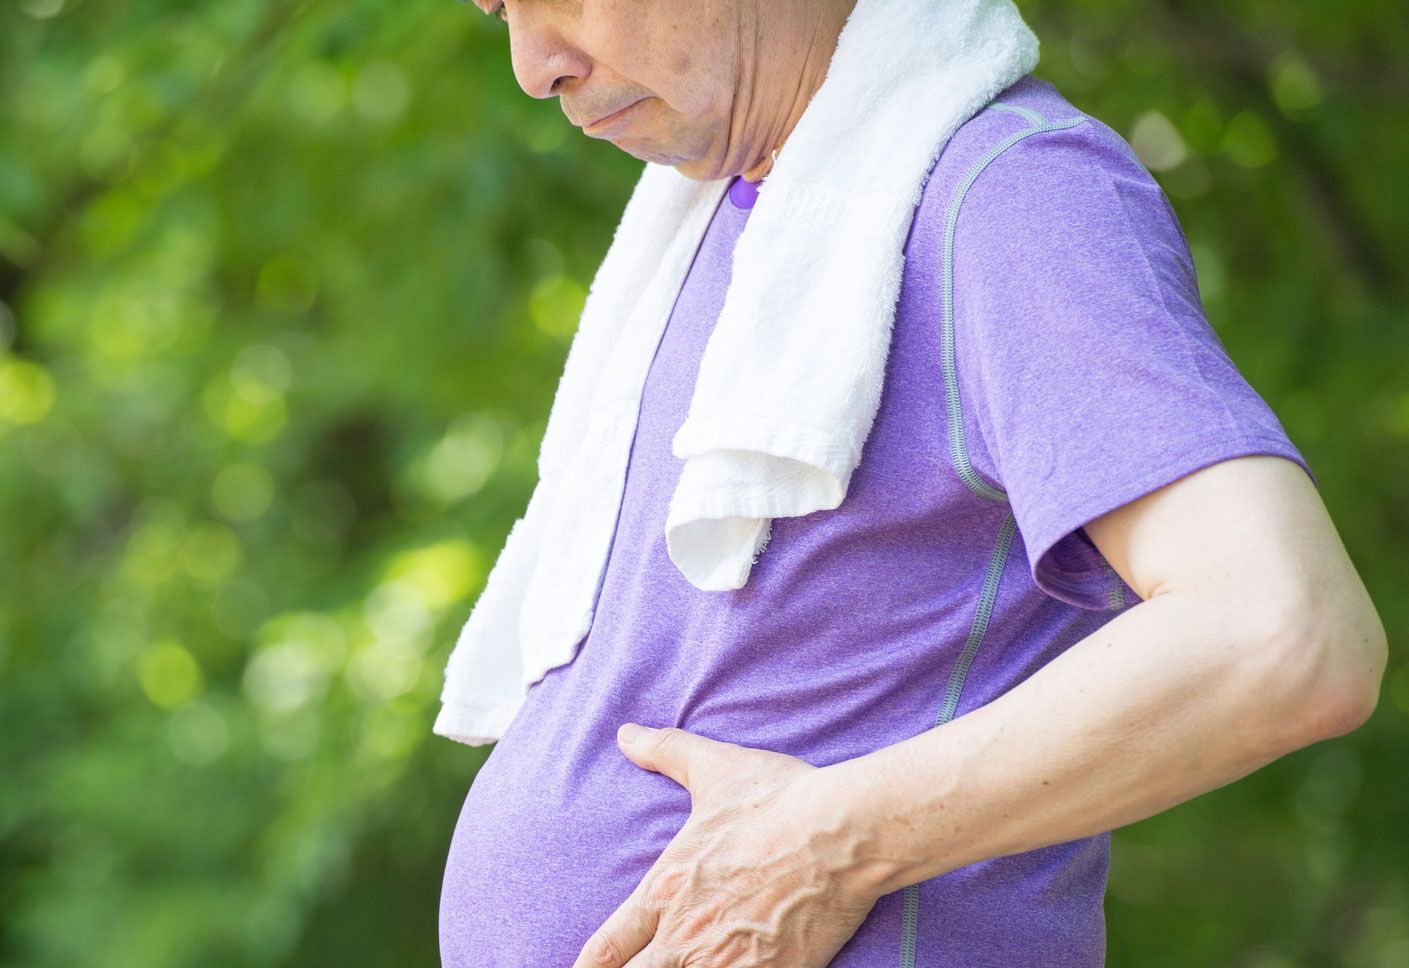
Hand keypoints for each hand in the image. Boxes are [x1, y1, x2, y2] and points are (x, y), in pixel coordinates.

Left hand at [571, 723, 880, 967]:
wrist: (844, 831)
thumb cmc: (778, 799)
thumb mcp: (714, 767)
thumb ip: (666, 751)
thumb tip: (626, 733)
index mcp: (665, 889)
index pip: (606, 950)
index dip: (589, 967)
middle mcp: (687, 934)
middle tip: (641, 967)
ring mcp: (728, 963)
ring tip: (691, 967)